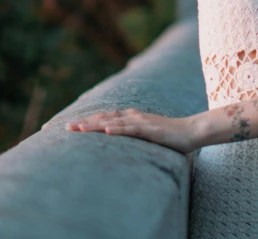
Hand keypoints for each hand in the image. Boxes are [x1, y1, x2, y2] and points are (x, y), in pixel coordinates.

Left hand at [66, 108, 199, 154]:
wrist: (191, 131)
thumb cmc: (171, 136)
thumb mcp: (148, 136)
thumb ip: (135, 135)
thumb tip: (121, 140)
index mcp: (133, 118)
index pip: (106, 117)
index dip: (89, 121)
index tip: (72, 127)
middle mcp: (134, 117)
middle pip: (105, 118)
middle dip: (85, 123)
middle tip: (66, 128)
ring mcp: (142, 122)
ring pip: (114, 122)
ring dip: (95, 125)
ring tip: (79, 129)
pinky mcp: (150, 130)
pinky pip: (131, 129)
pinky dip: (117, 129)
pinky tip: (106, 131)